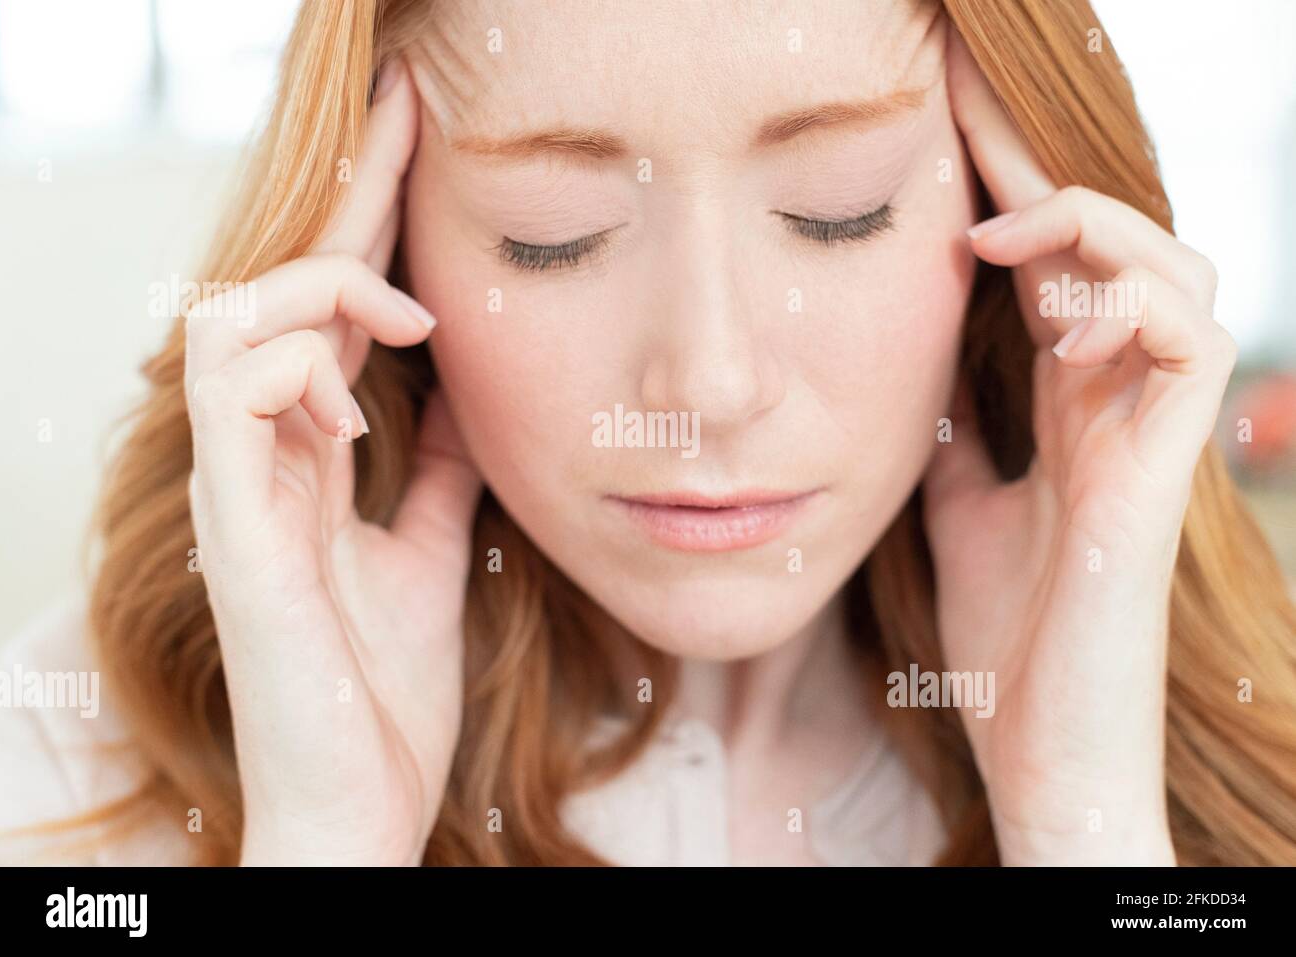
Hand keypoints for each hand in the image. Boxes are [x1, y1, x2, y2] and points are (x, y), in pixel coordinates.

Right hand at [184, 58, 481, 865]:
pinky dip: (298, 371)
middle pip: (276, 284)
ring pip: (228, 318)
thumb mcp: (431, 549)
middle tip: (410, 122)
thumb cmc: (384, 689)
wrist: (363, 803)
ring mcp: (236, 492)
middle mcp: (256, 458)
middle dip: (344, 194)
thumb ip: (436, 468)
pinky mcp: (235, 535)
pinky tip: (361, 404)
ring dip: (320, 295)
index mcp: (303, 458)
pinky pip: (231, 398)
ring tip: (404, 329)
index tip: (413, 130)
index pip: (325, 308)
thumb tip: (463, 391)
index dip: (365, 216)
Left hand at [922, 33, 1235, 863]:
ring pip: (1180, 273)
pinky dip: (1133, 304)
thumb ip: (961, 432)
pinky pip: (1192, 342)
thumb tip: (925, 366)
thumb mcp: (959, 507)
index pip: (1054, 274)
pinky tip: (1056, 316)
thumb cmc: (1006, 639)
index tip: (945, 142)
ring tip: (1007, 232)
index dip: (1013, 200)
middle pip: (1122, 250)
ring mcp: (1149, 434)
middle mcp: (1117, 405)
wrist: (1038, 748)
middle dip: (1052, 181)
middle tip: (969, 138)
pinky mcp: (1162, 473)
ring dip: (1099, 230)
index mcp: (1069, 407)